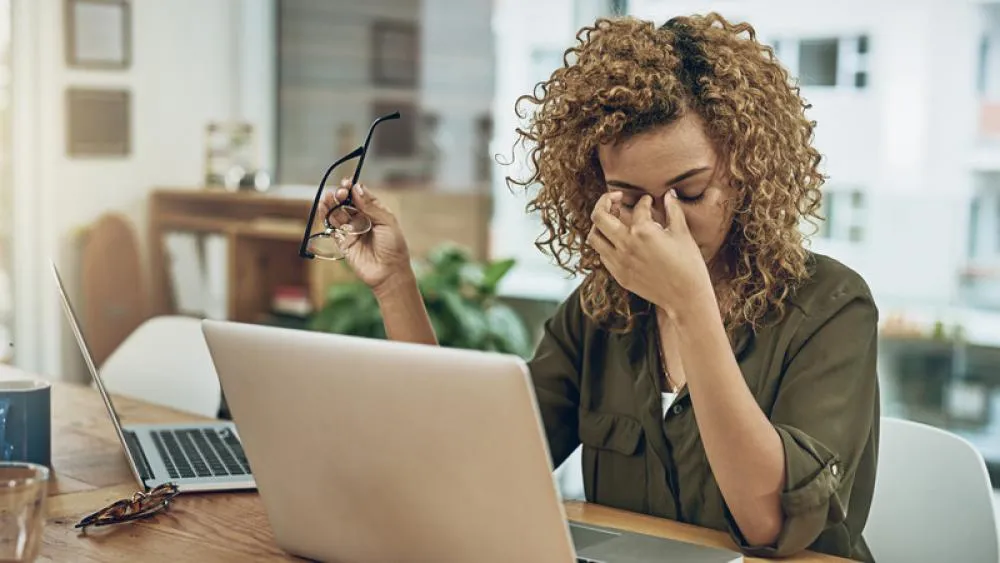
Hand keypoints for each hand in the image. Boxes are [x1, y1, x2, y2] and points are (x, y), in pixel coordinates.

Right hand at [317, 178, 411, 292]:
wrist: (389, 272)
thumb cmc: (394, 247)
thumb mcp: (386, 222)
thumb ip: (370, 206)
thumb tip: (356, 188)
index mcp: (375, 212)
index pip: (361, 196)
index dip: (353, 188)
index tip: (347, 183)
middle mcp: (362, 220)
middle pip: (347, 202)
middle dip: (341, 195)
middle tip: (339, 193)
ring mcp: (351, 230)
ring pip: (338, 213)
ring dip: (332, 203)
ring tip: (329, 197)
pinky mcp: (342, 242)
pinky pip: (332, 227)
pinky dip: (326, 216)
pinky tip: (323, 207)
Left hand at [586, 190, 713, 317]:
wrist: (686, 298)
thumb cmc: (689, 265)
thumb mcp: (683, 234)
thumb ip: (673, 210)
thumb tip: (670, 194)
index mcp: (642, 231)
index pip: (637, 208)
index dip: (644, 201)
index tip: (648, 201)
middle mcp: (625, 245)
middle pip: (598, 217)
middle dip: (605, 202)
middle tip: (615, 199)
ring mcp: (619, 262)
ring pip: (593, 237)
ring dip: (600, 225)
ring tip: (612, 219)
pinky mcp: (619, 275)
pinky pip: (602, 255)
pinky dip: (606, 244)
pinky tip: (618, 241)